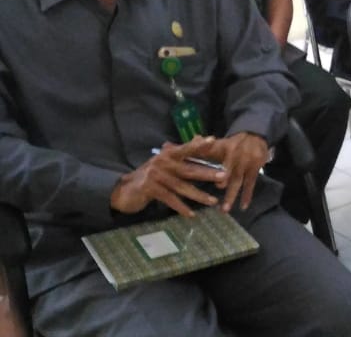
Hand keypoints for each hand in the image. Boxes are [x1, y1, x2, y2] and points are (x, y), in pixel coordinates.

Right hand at [109, 137, 225, 216]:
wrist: (125, 190)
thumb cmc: (151, 175)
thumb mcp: (166, 162)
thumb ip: (183, 152)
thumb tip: (200, 137)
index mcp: (168, 154)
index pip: (186, 149)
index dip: (199, 145)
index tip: (213, 140)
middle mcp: (162, 162)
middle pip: (188, 169)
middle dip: (207, 173)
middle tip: (224, 176)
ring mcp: (155, 176)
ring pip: (182, 187)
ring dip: (198, 195)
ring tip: (213, 201)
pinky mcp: (150, 189)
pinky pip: (170, 199)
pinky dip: (181, 207)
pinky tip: (191, 214)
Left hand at [205, 132, 270, 211]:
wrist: (255, 137)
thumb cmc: (231, 143)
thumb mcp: (218, 143)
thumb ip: (202, 145)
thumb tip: (185, 142)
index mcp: (228, 149)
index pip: (223, 160)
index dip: (220, 169)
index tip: (215, 181)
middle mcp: (239, 156)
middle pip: (231, 173)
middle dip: (225, 185)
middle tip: (218, 197)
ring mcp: (248, 164)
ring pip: (239, 181)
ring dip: (232, 196)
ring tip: (225, 210)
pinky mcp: (255, 169)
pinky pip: (250, 184)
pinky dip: (247, 196)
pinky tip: (243, 207)